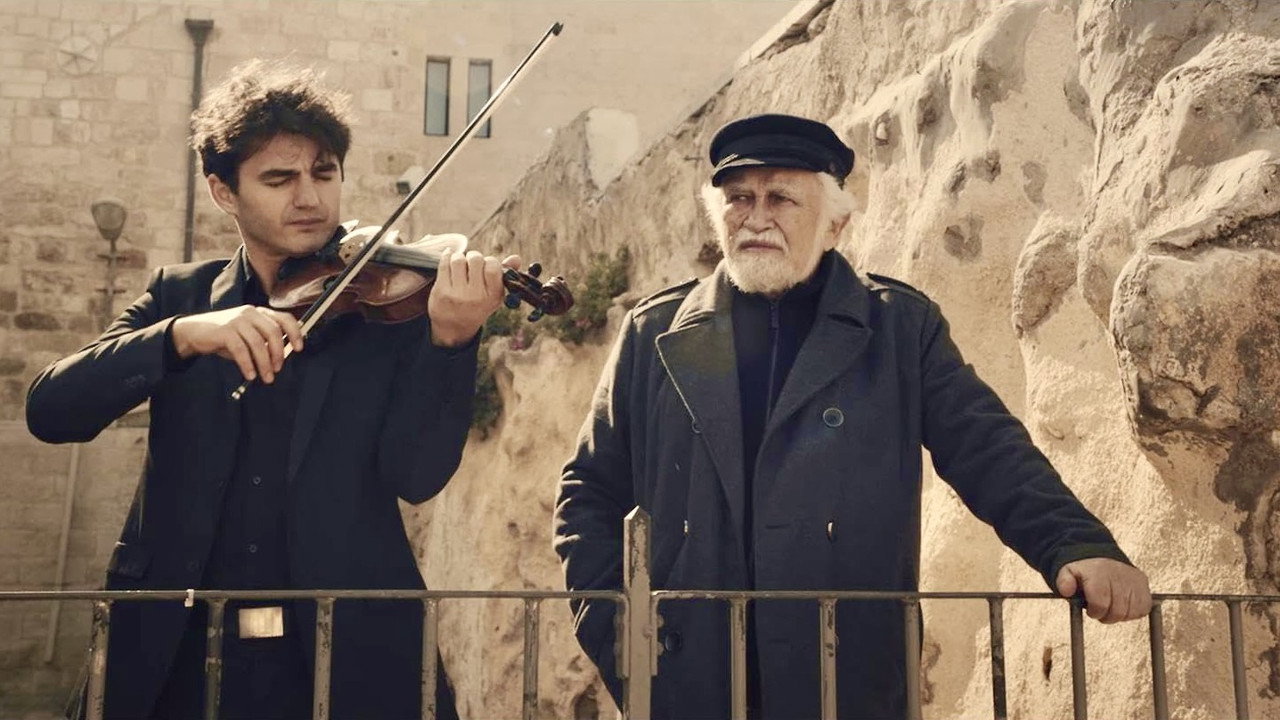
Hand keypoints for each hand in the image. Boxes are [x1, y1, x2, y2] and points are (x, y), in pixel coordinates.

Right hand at [171, 306, 303, 382]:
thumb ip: (264, 343)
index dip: (295, 333)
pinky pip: (241, 350)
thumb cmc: (226, 337)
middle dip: (278, 354)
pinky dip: (248, 364)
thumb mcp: (248, 337)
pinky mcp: (224, 331)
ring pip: (258, 343)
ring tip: (266, 378)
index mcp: (260, 313)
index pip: (284, 318)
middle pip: (274, 332)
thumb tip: (280, 358)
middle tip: (277, 369)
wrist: (195, 332)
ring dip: (264, 363)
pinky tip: (250, 375)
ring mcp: (237, 320)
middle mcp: (250, 313)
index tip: (298, 348)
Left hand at [427, 249, 520, 347]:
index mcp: (492, 296)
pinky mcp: (441, 291)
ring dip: (459, 257)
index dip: (489, 261)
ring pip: (458, 259)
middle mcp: (476, 296)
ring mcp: (457, 294)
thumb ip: (505, 275)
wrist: (453, 327)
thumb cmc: (477, 305)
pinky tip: (449, 257)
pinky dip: (447, 256)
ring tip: (460, 263)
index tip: (486, 265)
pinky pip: (444, 264)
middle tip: (472, 264)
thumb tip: (516, 258)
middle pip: (475, 259)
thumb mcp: (494, 295)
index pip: (493, 267)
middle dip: (473, 257)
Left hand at [1055, 557, 1151, 622]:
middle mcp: (1118, 574)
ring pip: (1130, 612)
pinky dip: (1133, 611)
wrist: (1102, 558)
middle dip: (1106, 616)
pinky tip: (1123, 604)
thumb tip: (1066, 591)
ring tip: (1111, 605)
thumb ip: (1063, 582)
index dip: (1094, 612)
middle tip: (1101, 609)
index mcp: (1098, 573)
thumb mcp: (1067, 573)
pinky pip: (1143, 609)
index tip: (1091, 609)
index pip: (1100, 604)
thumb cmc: (1084, 572)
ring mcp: (1133, 579)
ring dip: (1120, 615)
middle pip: (1117, 611)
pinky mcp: (1144, 583)